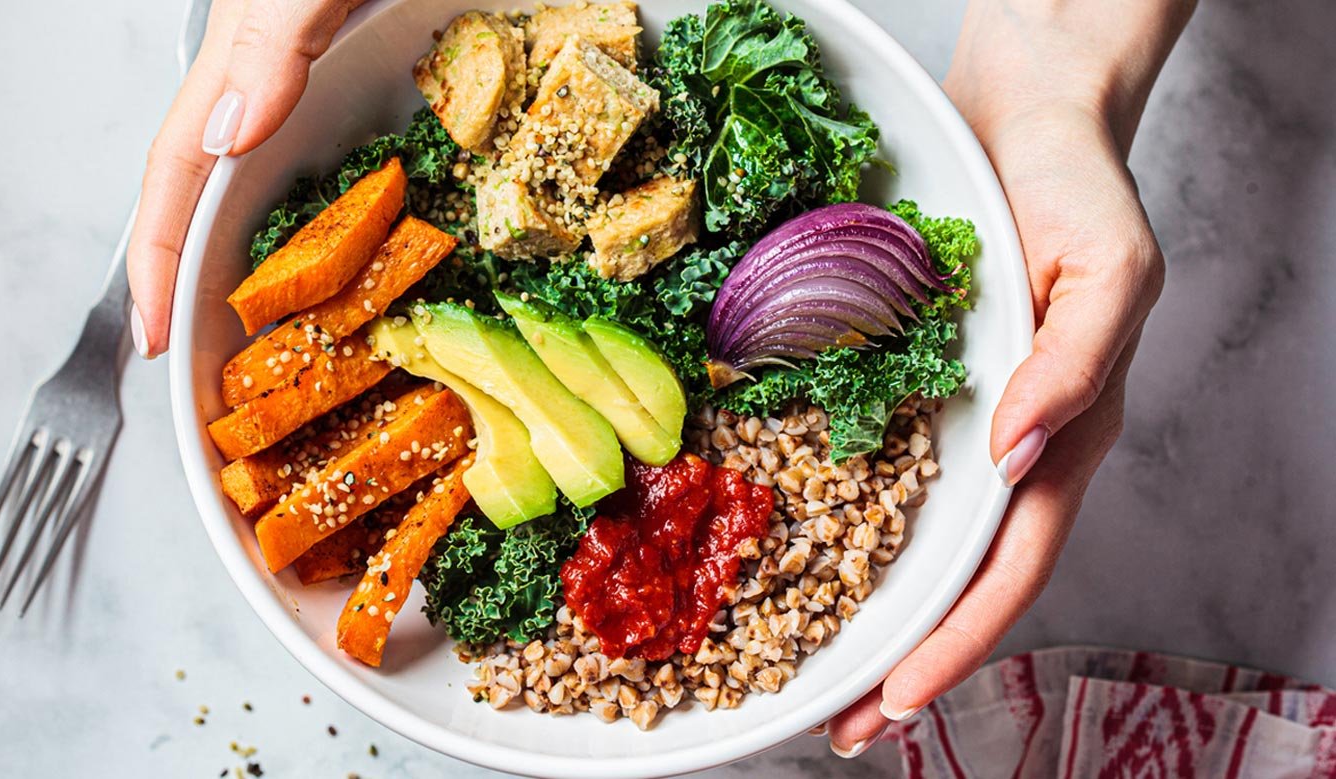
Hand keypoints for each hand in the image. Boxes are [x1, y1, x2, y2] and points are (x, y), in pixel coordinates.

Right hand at [128, 0, 364, 357]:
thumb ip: (266, 45)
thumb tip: (228, 137)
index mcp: (238, 65)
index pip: (178, 178)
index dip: (159, 263)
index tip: (155, 338)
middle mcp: (269, 87)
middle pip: (221, 204)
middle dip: (209, 289)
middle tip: (214, 375)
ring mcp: (314, 90)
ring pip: (279, 195)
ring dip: (276, 266)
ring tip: (275, 342)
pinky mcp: (368, 85)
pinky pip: (343, 171)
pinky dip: (342, 225)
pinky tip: (357, 259)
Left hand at [823, 0, 1193, 757]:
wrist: (1023, 117)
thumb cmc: (1077, 189)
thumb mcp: (1107, 269)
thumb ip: (1075, 366)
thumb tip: (1018, 458)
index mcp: (1060, 437)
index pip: (1009, 566)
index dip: (955, 641)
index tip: (892, 703)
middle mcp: (1004, 446)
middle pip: (954, 577)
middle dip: (899, 659)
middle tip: (831, 727)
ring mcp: (956, 421)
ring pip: (910, 539)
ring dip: (861, 609)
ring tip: (799, 669)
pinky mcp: (908, 386)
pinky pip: (871, 467)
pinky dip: (835, 521)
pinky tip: (784, 548)